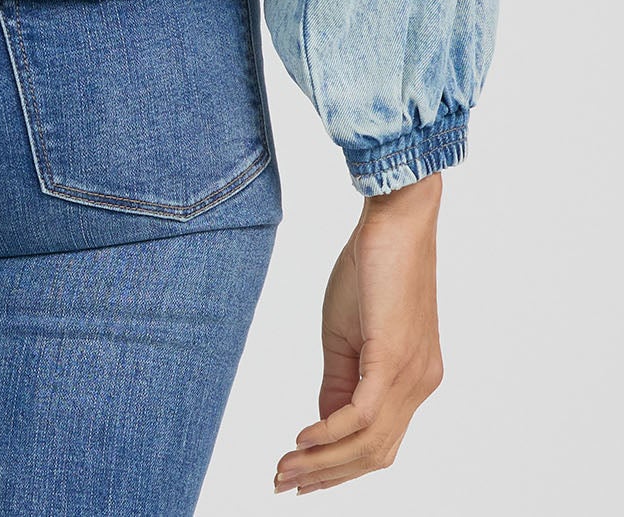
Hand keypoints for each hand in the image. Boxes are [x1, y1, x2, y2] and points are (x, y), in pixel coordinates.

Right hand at [274, 171, 443, 493]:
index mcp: (411, 380)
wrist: (395, 218)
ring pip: (368, 444)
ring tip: (284, 469)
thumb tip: (322, 426)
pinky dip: (330, 434)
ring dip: (322, 462)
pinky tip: (301, 440)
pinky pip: (363, 415)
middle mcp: (419, 387)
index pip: (376, 443)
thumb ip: (338, 382)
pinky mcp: (395, 360)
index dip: (337, 467)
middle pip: (374, 455)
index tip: (298, 477)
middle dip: (325, 475)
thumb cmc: (372, 265)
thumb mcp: (345, 332)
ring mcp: (412, 377)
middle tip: (282, 483)